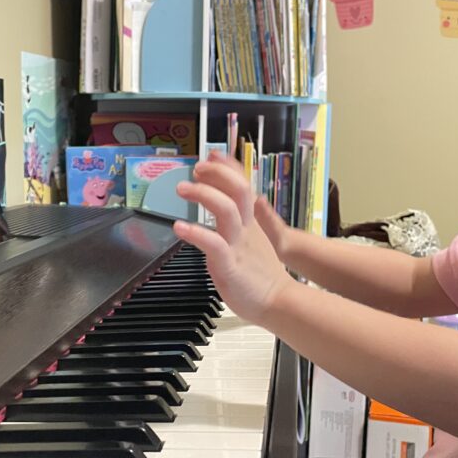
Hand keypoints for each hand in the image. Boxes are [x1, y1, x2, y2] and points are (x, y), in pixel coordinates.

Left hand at [173, 151, 293, 323]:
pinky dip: (196, 233)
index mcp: (251, 223)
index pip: (242, 185)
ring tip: (182, 188)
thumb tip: (233, 210)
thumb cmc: (262, 276)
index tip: (211, 156)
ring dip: (203, 194)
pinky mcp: (230, 265)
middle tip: (196, 169)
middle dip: (216, 174)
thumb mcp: (254, 241)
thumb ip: (243, 224)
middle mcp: (246, 229)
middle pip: (238, 189)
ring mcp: (239, 246)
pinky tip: (179, 228)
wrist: (279, 302)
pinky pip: (214, 244)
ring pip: (226, 210)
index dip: (227, 167)